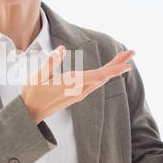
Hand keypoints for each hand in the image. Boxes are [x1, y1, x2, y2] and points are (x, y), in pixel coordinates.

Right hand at [19, 45, 133, 122]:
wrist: (30, 114)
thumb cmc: (32, 94)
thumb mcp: (38, 76)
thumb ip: (50, 62)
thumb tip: (61, 49)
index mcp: (72, 85)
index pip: (97, 76)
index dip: (113, 70)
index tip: (128, 64)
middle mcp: (79, 91)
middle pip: (103, 76)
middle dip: (118, 64)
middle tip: (132, 52)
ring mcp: (79, 94)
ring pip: (100, 80)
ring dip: (112, 69)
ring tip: (123, 58)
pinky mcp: (77, 95)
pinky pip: (95, 83)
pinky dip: (104, 75)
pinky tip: (107, 71)